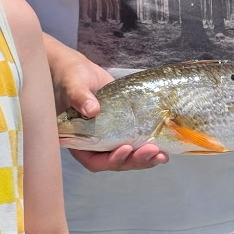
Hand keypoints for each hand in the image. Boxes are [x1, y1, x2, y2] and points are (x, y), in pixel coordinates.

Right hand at [50, 40, 167, 171]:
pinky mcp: (123, 132)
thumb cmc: (71, 77)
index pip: (94, 161)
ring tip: (161, 155)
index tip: (126, 148)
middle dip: (134, 160)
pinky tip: (163, 149)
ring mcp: (110, 139)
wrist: (83, 72)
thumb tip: (92, 110)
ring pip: (128, 158)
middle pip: (115, 162)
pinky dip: (149, 150)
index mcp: (78, 142)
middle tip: (152, 151)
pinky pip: (136, 146)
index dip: (111, 159)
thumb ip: (79, 96)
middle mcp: (94, 145)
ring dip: (145, 159)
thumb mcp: (73, 84)